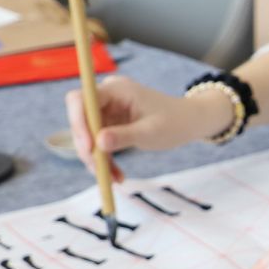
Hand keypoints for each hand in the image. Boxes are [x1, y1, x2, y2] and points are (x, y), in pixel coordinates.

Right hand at [62, 75, 234, 174]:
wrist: (189, 122)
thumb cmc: (175, 122)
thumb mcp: (151, 132)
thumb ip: (124, 136)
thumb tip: (98, 143)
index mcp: (116, 89)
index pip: (81, 99)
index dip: (78, 122)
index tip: (89, 148)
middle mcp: (107, 96)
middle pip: (81, 120)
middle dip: (87, 147)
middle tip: (99, 171)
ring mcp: (107, 110)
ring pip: (87, 136)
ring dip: (96, 159)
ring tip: (112, 179)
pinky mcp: (109, 124)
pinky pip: (98, 143)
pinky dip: (105, 160)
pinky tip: (116, 176)